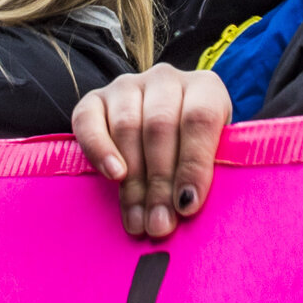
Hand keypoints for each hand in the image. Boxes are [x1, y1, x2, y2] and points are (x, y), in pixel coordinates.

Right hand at [70, 65, 231, 240]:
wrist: (161, 133)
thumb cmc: (193, 150)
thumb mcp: (213, 154)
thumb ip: (209, 171)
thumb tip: (190, 206)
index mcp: (204, 87)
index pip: (200, 118)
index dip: (194, 163)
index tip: (188, 204)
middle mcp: (166, 79)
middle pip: (161, 126)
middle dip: (160, 182)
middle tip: (160, 224)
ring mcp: (128, 85)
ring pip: (128, 126)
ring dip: (133, 180)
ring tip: (139, 219)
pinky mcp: (95, 99)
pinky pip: (89, 121)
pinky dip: (99, 149)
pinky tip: (112, 176)